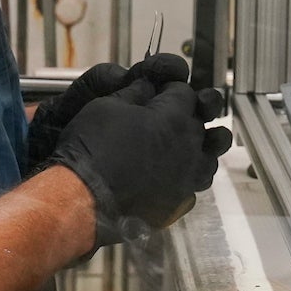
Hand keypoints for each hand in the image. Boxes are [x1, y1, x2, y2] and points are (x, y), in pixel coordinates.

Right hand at [48, 57, 230, 246]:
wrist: (83, 200)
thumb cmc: (91, 151)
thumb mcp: (106, 105)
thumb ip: (134, 93)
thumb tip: (146, 87)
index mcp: (174, 117)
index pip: (185, 93)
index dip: (169, 90)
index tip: (157, 94)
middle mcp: (188, 147)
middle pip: (199, 124)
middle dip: (185, 117)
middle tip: (164, 119)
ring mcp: (186, 178)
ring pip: (207, 157)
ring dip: (197, 149)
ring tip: (180, 148)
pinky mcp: (178, 203)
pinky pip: (193, 186)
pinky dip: (187, 178)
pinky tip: (171, 176)